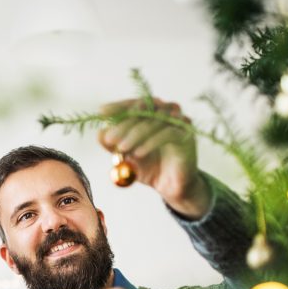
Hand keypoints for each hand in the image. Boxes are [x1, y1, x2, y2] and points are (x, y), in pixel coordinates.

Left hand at [97, 97, 210, 218]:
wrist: (171, 185)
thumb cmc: (149, 166)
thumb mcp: (126, 156)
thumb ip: (113, 145)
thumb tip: (100, 133)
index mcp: (152, 112)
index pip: (134, 103)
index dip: (118, 106)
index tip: (101, 112)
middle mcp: (167, 111)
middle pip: (144, 109)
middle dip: (124, 123)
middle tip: (110, 137)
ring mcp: (178, 122)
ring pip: (155, 121)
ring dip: (135, 134)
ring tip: (121, 148)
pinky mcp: (186, 136)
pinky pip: (168, 134)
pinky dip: (151, 142)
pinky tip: (138, 153)